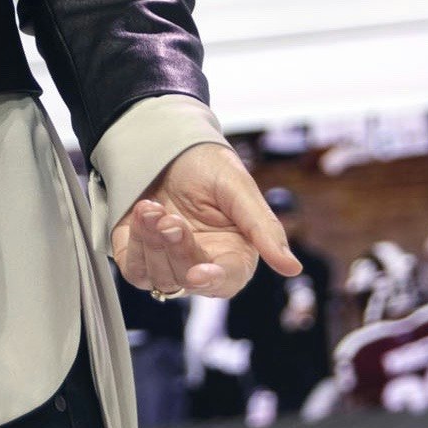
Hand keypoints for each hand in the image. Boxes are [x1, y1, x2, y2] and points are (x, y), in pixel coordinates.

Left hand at [111, 141, 302, 301]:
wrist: (167, 146)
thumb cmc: (208, 166)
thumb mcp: (238, 187)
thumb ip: (263, 228)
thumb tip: (293, 269)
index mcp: (233, 252)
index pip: (227, 280)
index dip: (212, 281)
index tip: (198, 273)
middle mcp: (202, 263)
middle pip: (187, 279)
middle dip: (175, 247)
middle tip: (169, 217)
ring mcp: (169, 264)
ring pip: (158, 278)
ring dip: (151, 243)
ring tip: (150, 207)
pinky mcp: (140, 259)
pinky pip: (134, 270)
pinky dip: (135, 243)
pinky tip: (141, 214)